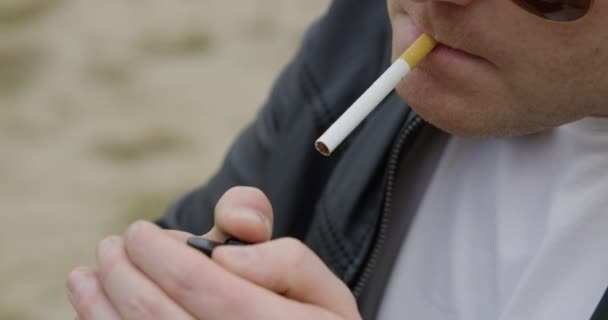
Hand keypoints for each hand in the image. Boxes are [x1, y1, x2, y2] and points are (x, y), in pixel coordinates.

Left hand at [66, 186, 361, 319]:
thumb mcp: (322, 289)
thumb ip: (286, 261)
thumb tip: (227, 257)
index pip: (199, 282)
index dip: (159, 253)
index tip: (139, 233)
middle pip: (156, 311)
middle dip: (124, 274)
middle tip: (112, 246)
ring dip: (102, 303)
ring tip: (87, 274)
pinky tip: (91, 306)